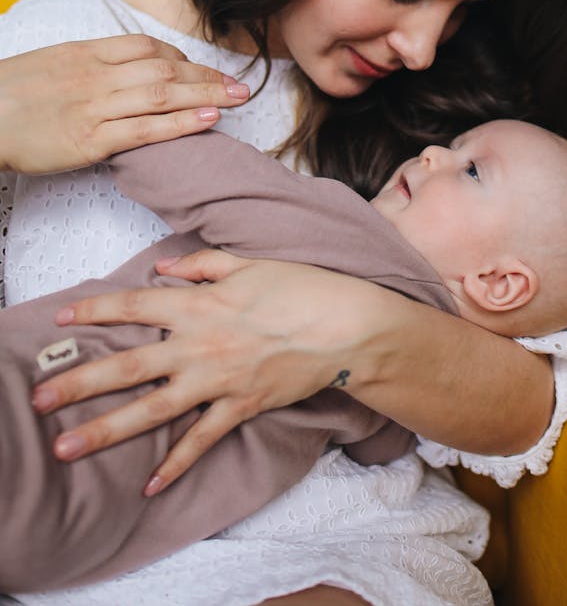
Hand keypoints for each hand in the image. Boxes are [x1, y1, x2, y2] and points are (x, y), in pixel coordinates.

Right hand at [0, 36, 249, 172]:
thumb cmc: (10, 96)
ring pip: (162, 95)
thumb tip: (124, 69)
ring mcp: (93, 106)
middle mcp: (95, 75)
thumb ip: (89, 64)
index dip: (182, 59)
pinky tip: (208, 120)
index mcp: (85, 52)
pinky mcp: (88, 139)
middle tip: (241, 86)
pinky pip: (145, 129)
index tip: (202, 72)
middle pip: (165, 70)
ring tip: (237, 101)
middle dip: (207, 77)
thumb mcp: (51, 64)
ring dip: (205, 96)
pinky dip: (180, 123)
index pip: (147, 48)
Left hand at [31, 251, 386, 492]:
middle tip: (40, 399)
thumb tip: (162, 267)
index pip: (136, 305)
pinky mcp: (241, 406)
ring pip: (153, 409)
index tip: (63, 321)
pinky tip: (149, 484)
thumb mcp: (250, 263)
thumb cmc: (301, 287)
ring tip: (68, 445)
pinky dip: (176, 463)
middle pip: (129, 365)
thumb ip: (202, 265)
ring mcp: (219, 379)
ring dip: (106, 429)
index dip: (96, 311)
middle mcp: (200, 343)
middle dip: (80, 382)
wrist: (346, 326)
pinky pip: (201, 439)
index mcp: (200, 303)